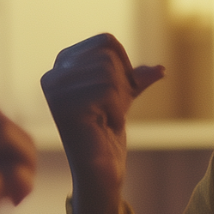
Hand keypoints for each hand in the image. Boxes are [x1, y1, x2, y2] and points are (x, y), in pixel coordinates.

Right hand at [41, 33, 163, 213]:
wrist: (100, 172)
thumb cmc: (107, 134)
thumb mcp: (122, 97)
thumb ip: (135, 79)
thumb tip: (160, 69)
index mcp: (62, 65)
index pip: (106, 41)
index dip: (124, 66)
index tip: (116, 94)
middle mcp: (52, 74)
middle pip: (108, 55)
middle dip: (121, 84)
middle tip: (110, 110)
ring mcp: (55, 91)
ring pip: (108, 72)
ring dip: (119, 99)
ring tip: (105, 118)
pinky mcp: (64, 106)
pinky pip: (107, 90)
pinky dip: (117, 110)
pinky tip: (104, 125)